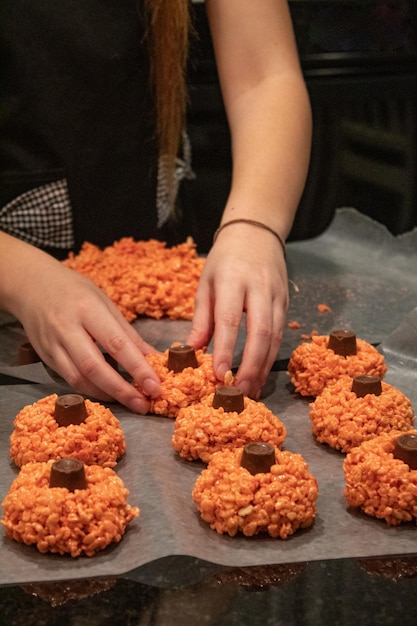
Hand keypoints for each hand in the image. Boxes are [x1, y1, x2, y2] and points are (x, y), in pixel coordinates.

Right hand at [5, 241, 160, 412]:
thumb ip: (128, 334)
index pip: (116, 343)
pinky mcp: (45, 357)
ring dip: (107, 394)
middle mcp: (67, 328)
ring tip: (130, 402)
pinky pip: (69, 380)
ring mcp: (52, 345)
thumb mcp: (105, 303)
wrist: (31, 285)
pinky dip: (91, 389)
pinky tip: (108, 393)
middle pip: (94, 367)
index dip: (137, 368)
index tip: (155, 386)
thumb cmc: (74, 291)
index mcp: (87, 309)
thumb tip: (154, 358)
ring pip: (79, 379)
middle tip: (144, 404)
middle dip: (122, 389)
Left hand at [187, 223, 287, 397]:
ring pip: (275, 337)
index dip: (225, 349)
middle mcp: (259, 288)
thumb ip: (202, 319)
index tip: (217, 374)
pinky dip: (270, 357)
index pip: (230, 319)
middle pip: (261, 333)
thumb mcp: (206, 283)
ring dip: (263, 367)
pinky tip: (260, 373)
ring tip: (250, 389)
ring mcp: (277, 296)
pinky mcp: (286, 303)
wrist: (257, 234)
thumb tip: (192, 352)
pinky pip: (281, 334)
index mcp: (233, 280)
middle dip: (251, 366)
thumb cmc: (225, 260)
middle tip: (239, 391)